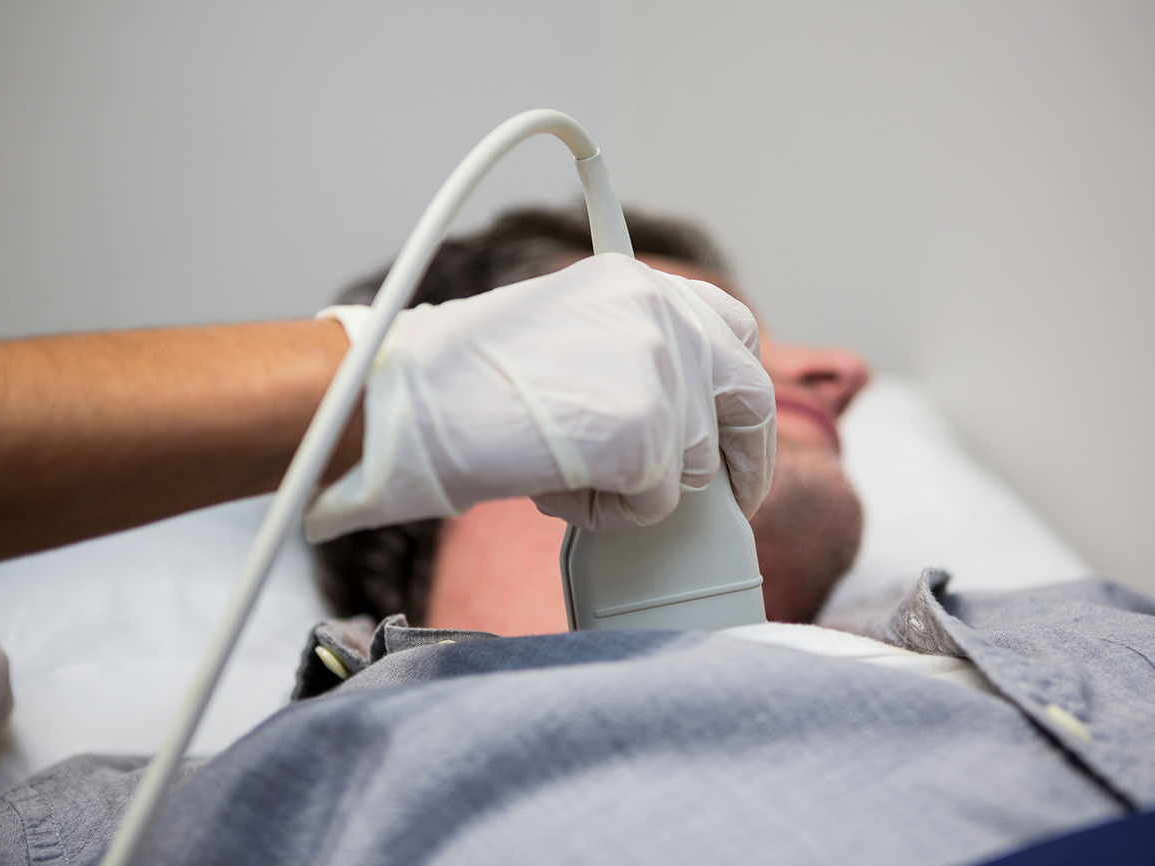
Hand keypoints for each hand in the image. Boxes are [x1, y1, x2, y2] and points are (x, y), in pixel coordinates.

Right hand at [306, 254, 775, 538]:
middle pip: (748, 397)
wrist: (407, 397)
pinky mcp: (647, 437)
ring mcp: (661, 373)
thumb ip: (629, 350)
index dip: (740, 392)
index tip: (737, 434)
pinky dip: (606, 514)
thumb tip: (681, 411)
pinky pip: (655, 507)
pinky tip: (554, 486)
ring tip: (565, 471)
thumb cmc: (462, 377)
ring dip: (636, 487)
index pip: (734, 329)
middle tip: (730, 498)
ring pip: (694, 466)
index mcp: (641, 282)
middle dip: (743, 458)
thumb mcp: (564, 330)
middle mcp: (663, 314)